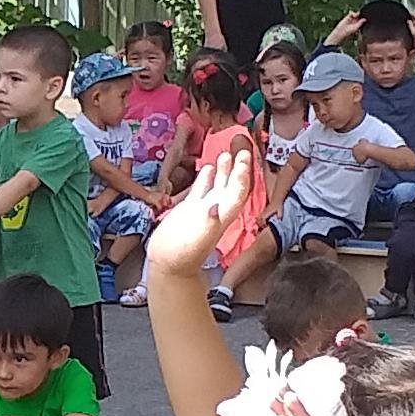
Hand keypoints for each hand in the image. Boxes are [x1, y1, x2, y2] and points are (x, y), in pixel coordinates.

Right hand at [147, 131, 253, 277]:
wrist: (169, 265)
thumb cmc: (183, 254)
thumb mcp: (198, 237)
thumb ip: (207, 221)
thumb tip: (214, 208)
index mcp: (221, 215)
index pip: (238, 191)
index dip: (242, 175)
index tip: (245, 158)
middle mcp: (215, 209)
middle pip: (231, 184)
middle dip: (238, 168)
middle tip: (241, 150)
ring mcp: (202, 209)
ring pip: (217, 185)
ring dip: (223, 170)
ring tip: (226, 154)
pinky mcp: (189, 210)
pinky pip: (201, 189)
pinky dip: (206, 178)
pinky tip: (207, 168)